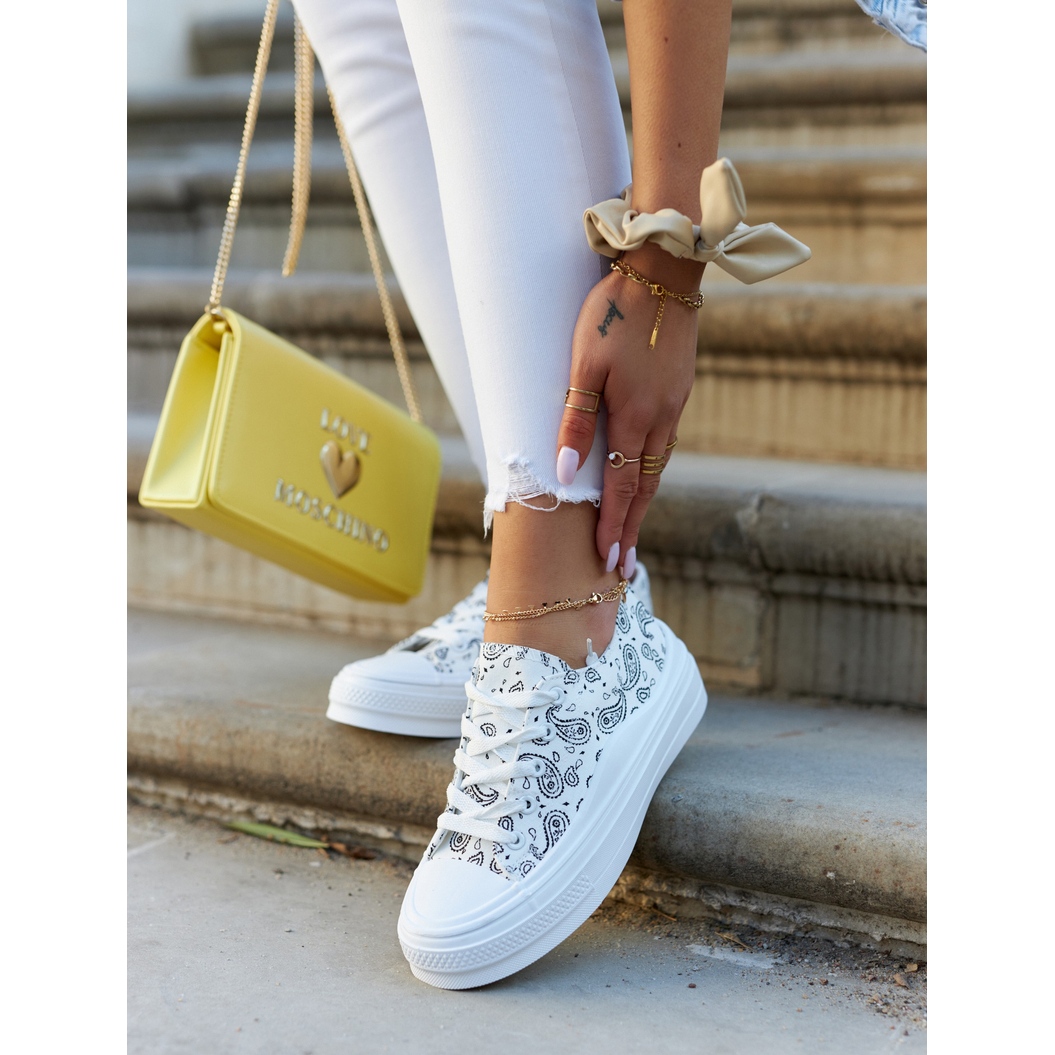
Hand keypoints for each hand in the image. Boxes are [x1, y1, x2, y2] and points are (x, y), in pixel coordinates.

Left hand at [557, 246, 703, 575]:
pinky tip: (645, 479)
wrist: (664, 273)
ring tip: (632, 533)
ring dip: (644, 505)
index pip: (622, 486)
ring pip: (657, 468)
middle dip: (632, 528)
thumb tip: (566, 470)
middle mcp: (659, 420)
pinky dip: (653, 474)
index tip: (609, 561)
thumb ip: (575, 419)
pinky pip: (664, 446)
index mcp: (634, 416)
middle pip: (645, 488)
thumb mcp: (584, 364)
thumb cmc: (613, 314)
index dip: (614, 525)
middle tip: (624, 566)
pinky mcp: (678, 392)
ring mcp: (673, 407)